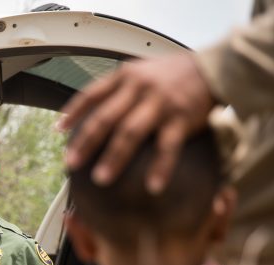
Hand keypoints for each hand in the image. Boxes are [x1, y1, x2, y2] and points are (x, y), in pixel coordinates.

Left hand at [59, 52, 215, 193]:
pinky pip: (167, 148)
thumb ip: (118, 88)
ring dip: (114, 158)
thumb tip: (90, 112)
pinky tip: (152, 187)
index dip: (73, 112)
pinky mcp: (182, 118)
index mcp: (125, 76)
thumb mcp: (141, 71)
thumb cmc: (173, 75)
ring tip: (101, 179)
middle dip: (86, 143)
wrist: (215, 68)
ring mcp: (160, 103)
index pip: (91, 94)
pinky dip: (160, 168)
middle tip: (72, 163)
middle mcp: (139, 88)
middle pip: (105, 118)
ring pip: (130, 133)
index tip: (58, 131)